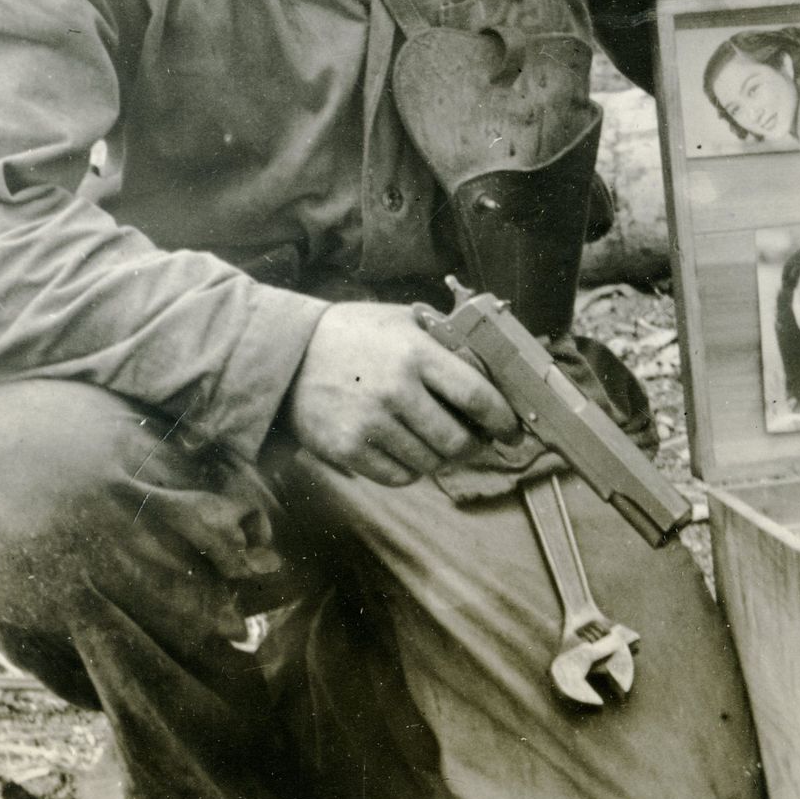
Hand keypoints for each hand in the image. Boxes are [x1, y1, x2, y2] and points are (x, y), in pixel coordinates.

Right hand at [286, 302, 521, 484]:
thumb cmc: (354, 334)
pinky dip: (411, 469)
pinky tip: (407, 450)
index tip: (513, 430)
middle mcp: (395, 390)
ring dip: (442, 458)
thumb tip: (494, 367)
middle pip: (457, 440)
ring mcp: (369, 423)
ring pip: (430, 463)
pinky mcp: (347, 449)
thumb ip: (446, 341)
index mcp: (416, 354)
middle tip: (478, 442)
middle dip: (475, 446)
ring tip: (438, 443)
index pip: (477, 396)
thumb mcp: (403, 322)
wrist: (286, 354)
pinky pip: (398, 477)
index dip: (503, 419)